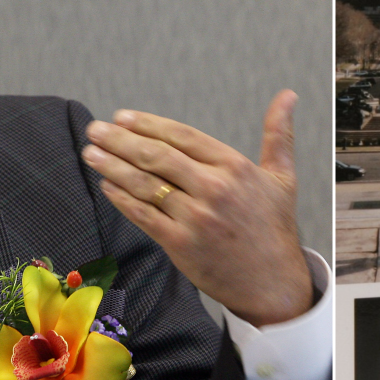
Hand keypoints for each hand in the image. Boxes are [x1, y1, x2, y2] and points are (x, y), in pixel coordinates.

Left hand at [82, 91, 313, 325]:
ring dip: (112, 166)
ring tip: (91, 153)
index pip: (181, 136)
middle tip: (95, 129)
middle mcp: (213, 188)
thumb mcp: (282, 177)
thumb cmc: (275, 230)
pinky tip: (107, 186)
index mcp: (234, 167)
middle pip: (156, 156)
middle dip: (119, 140)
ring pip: (145, 184)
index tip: (122, 117)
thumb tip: (288, 95)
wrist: (273, 283)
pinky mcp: (181, 244)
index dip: (147, 124)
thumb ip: (278, 134)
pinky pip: (143, 215)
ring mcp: (195, 217)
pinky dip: (122, 199)